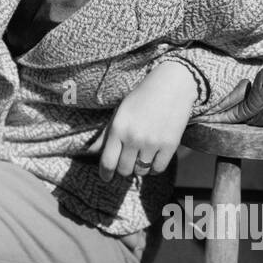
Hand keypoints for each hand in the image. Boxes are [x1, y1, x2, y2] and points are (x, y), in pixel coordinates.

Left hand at [91, 60, 198, 181]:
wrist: (172, 85)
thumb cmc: (142, 98)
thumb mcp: (120, 112)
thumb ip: (105, 134)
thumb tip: (90, 152)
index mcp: (118, 128)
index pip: (107, 162)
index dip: (105, 173)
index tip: (106, 177)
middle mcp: (134, 137)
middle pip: (124, 170)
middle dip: (123, 169)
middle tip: (127, 161)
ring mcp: (152, 143)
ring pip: (141, 171)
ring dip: (139, 167)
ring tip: (141, 155)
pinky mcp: (169, 145)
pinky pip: (158, 169)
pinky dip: (154, 168)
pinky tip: (153, 158)